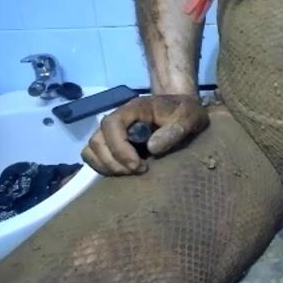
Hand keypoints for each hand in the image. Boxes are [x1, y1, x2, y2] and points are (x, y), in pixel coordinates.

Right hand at [81, 95, 208, 175]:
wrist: (183, 110)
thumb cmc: (186, 112)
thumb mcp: (190, 117)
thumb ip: (176, 130)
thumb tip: (152, 147)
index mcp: (134, 109)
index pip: (112, 125)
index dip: (119, 148)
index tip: (138, 165)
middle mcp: (118, 119)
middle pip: (97, 140)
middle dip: (114, 162)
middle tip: (138, 171)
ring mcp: (113, 131)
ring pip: (92, 150)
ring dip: (107, 166)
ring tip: (131, 173)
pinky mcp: (113, 143)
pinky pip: (95, 157)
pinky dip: (104, 168)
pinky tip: (125, 172)